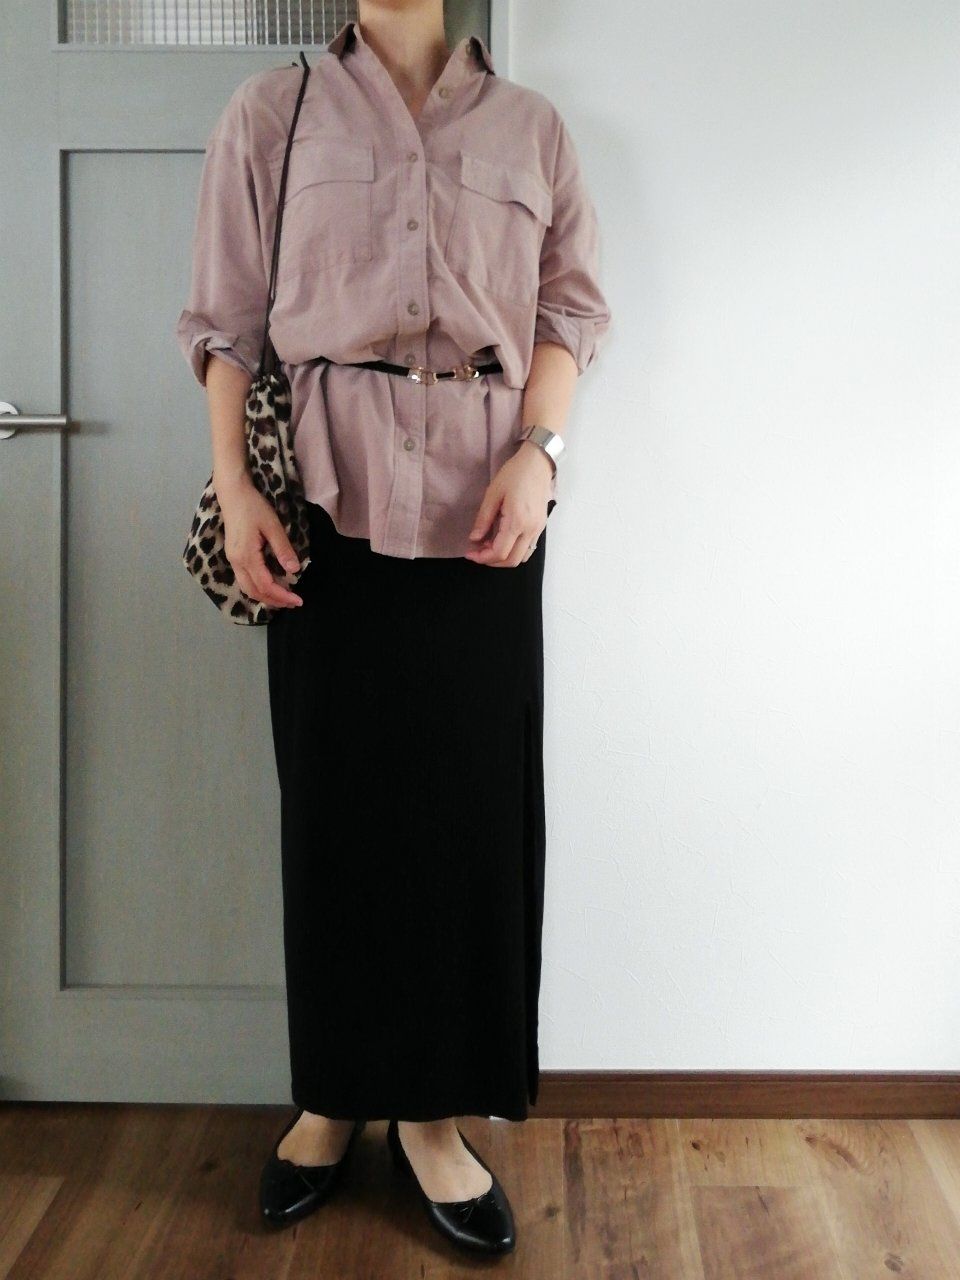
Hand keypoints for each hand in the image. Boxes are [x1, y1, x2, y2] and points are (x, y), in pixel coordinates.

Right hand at [216, 475, 303, 608]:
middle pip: (254, 591)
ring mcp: (232, 560)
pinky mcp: (233, 556)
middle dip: (274, 601)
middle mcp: (236, 562)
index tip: (298, 600)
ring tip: (283, 599)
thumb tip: (295, 570)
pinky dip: (257, 588)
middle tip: (293, 603)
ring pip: (247, 588)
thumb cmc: (254, 507)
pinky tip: (269, 587)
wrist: (233, 493)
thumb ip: (283, 549)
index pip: (265, 585)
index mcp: (246, 556)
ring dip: (264, 597)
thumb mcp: (273, 526)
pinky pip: (244, 580)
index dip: (282, 596)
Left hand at [465, 440, 553, 566]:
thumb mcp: (493, 494)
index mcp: (517, 522)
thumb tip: (474, 538)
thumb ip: (483, 519)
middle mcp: (530, 530)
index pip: (499, 552)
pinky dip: (514, 550)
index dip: (482, 558)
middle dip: (492, 561)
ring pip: (522, 558)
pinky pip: (528, 548)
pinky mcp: (540, 527)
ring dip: (504, 557)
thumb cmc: (514, 474)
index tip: (470, 553)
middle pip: (511, 561)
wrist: (537, 464)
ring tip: (490, 545)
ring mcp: (538, 530)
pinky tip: (502, 539)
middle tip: (478, 551)